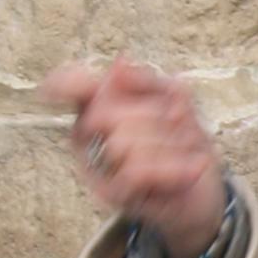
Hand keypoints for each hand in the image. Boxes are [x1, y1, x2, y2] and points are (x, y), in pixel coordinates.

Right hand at [43, 57, 228, 257]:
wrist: (204, 192)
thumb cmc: (183, 142)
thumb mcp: (176, 101)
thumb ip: (147, 81)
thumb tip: (119, 62)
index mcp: (100, 106)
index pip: (76, 89)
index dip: (65, 83)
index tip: (53, 88)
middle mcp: (89, 137)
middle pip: (105, 112)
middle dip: (154, 114)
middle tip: (182, 122)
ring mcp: (97, 168)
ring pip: (122, 143)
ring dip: (169, 144)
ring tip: (190, 149)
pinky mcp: (114, 195)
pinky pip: (135, 172)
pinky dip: (171, 168)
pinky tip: (195, 166)